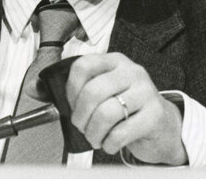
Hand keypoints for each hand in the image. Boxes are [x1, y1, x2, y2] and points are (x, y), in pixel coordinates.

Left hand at [66, 52, 186, 164]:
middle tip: (82, 127)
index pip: (84, 65)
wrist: (162, 125)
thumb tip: (43, 93)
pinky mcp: (155, 114)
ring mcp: (146, 91)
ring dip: (93, 133)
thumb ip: (79, 90)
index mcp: (115, 61)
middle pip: (93, 92)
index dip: (71, 89)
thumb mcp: (106, 91)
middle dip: (80, 116)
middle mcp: (132, 72)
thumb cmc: (127, 108)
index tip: (73, 105)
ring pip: (106, 114)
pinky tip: (110, 144)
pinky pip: (121, 133)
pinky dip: (109, 144)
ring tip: (95, 138)